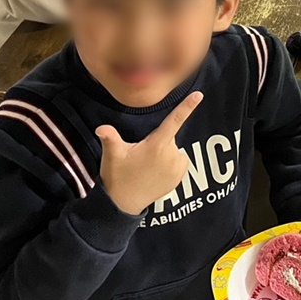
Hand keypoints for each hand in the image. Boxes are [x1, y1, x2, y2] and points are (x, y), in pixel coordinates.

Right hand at [96, 91, 202, 214]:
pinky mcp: (179, 178)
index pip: (174, 121)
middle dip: (158, 141)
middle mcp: (171, 155)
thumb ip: (110, 138)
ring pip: (174, 150)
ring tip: (147, 167)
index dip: (187, 106)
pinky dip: (170, 164)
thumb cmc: (118, 177)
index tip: (199, 95)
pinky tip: (155, 173)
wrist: (123, 204)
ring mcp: (177, 168)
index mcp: (157, 145)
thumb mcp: (112, 155)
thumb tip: (101, 128)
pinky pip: (178, 162)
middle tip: (140, 156)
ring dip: (164, 154)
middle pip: (169, 137)